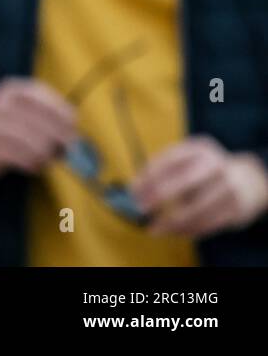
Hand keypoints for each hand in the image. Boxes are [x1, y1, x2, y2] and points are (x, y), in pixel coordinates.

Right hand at [0, 77, 75, 181]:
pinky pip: (19, 157)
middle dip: (58, 139)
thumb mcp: (28, 117)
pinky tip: (33, 167)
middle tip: (64, 152)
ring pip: (33, 142)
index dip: (63, 114)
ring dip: (45, 155)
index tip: (74, 129)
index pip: (44, 98)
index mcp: (14, 89)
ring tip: (46, 160)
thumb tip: (74, 140)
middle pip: (41, 122)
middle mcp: (1, 101)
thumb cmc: (12, 130)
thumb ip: (52, 123)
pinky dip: (32, 164)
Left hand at [133, 137, 267, 237]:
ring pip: (197, 208)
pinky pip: (209, 223)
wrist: (248, 180)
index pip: (170, 159)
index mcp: (199, 149)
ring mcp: (229, 187)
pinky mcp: (236, 209)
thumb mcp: (185, 161)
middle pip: (185, 180)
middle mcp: (216, 165)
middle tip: (141, 208)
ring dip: (172, 222)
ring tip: (155, 229)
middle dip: (160, 195)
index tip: (133, 191)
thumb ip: (159, 170)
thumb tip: (134, 187)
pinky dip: (188, 230)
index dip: (149, 175)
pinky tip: (174, 232)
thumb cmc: (203, 171)